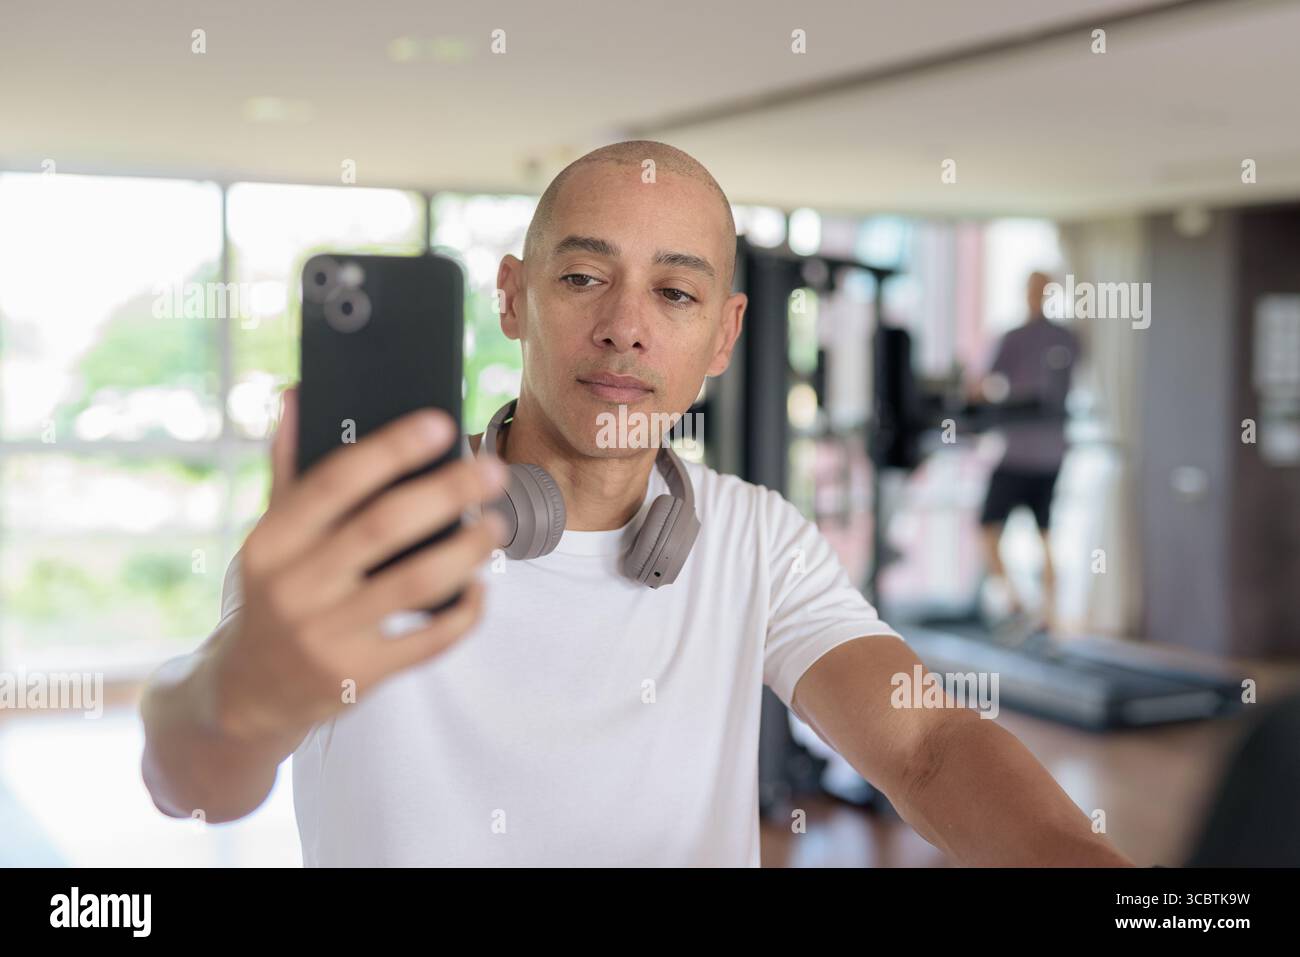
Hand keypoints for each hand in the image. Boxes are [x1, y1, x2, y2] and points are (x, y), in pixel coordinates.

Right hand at [208, 386, 506, 741]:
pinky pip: (427, 641)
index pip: (335, 482)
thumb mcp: (270, 537)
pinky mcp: (356, 677)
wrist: (248, 692)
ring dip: (467, 549)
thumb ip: (289, 468)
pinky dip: (463, 612)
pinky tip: (480, 588)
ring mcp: (325, 636)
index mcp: (271, 541)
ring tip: (497, 524)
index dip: (391, 449)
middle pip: (384, 527)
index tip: (441, 423)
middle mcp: (294, 587)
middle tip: (493, 471)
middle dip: (447, 492)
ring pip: (414, 583)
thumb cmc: (274, 594)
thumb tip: (297, 392)